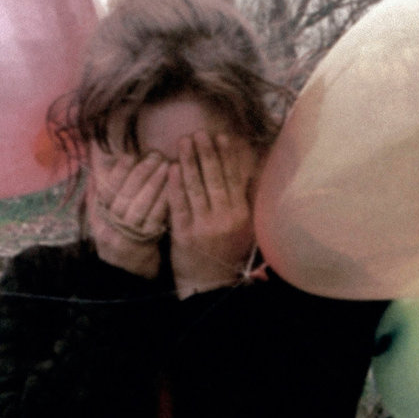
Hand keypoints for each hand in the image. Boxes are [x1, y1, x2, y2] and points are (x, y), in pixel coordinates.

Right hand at [87, 149, 170, 278]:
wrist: (124, 275)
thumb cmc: (116, 238)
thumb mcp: (101, 218)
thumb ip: (98, 192)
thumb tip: (97, 161)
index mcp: (98, 217)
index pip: (105, 190)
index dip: (117, 172)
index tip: (130, 155)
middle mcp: (109, 227)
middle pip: (124, 195)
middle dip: (141, 172)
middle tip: (156, 155)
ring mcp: (127, 236)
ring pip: (140, 205)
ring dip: (155, 183)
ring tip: (167, 165)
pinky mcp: (146, 244)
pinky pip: (156, 218)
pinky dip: (165, 200)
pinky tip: (174, 186)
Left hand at [167, 131, 254, 295]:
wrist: (209, 285)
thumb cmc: (226, 253)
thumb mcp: (244, 228)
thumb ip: (245, 201)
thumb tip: (248, 171)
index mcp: (242, 215)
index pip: (234, 179)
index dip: (227, 156)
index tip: (221, 136)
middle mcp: (225, 218)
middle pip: (215, 179)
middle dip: (206, 153)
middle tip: (199, 132)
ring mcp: (204, 226)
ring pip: (196, 187)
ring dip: (190, 162)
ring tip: (183, 141)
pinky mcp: (184, 234)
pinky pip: (179, 204)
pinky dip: (175, 185)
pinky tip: (171, 167)